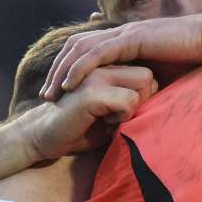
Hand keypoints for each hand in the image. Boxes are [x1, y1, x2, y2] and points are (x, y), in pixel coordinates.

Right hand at [23, 65, 157, 160]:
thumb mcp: (108, 113)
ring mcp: (96, 75)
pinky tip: (104, 124)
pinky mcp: (92, 91)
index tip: (124, 114)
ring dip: (134, 107)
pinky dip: (123, 117)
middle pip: (149, 74)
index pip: (146, 72)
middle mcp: (101, 65)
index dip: (144, 95)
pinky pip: (129, 100)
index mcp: (105, 66)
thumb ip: (128, 103)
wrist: (42, 137)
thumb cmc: (78, 128)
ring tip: (110, 120)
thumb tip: (159, 108)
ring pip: (143, 82)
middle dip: (144, 100)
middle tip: (120, 118)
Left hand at [40, 12, 201, 100]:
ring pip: (80, 49)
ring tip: (50, 93)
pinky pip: (97, 54)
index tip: (59, 93)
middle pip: (75, 48)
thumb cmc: (197, 59)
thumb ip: (147, 86)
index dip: (69, 69)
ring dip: (62, 71)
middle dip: (57, 71)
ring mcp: (125, 34)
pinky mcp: (132, 39)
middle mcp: (120, 33)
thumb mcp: (165, 76)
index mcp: (126, 40)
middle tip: (45, 96)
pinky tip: (68, 84)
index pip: (86, 50)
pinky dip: (79, 68)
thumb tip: (139, 108)